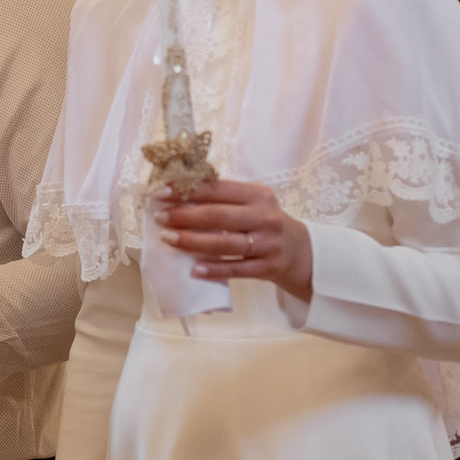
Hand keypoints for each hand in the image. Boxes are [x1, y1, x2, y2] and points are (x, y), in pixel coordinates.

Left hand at [154, 179, 313, 301]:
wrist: (299, 251)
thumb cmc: (263, 222)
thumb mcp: (251, 202)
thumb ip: (223, 198)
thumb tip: (177, 193)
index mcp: (258, 195)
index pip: (218, 189)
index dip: (187, 191)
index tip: (161, 193)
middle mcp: (265, 217)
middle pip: (219, 216)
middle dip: (184, 216)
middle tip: (159, 218)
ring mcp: (268, 244)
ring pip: (225, 244)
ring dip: (192, 242)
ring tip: (168, 239)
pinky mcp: (268, 268)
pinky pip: (236, 270)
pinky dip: (214, 270)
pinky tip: (194, 270)